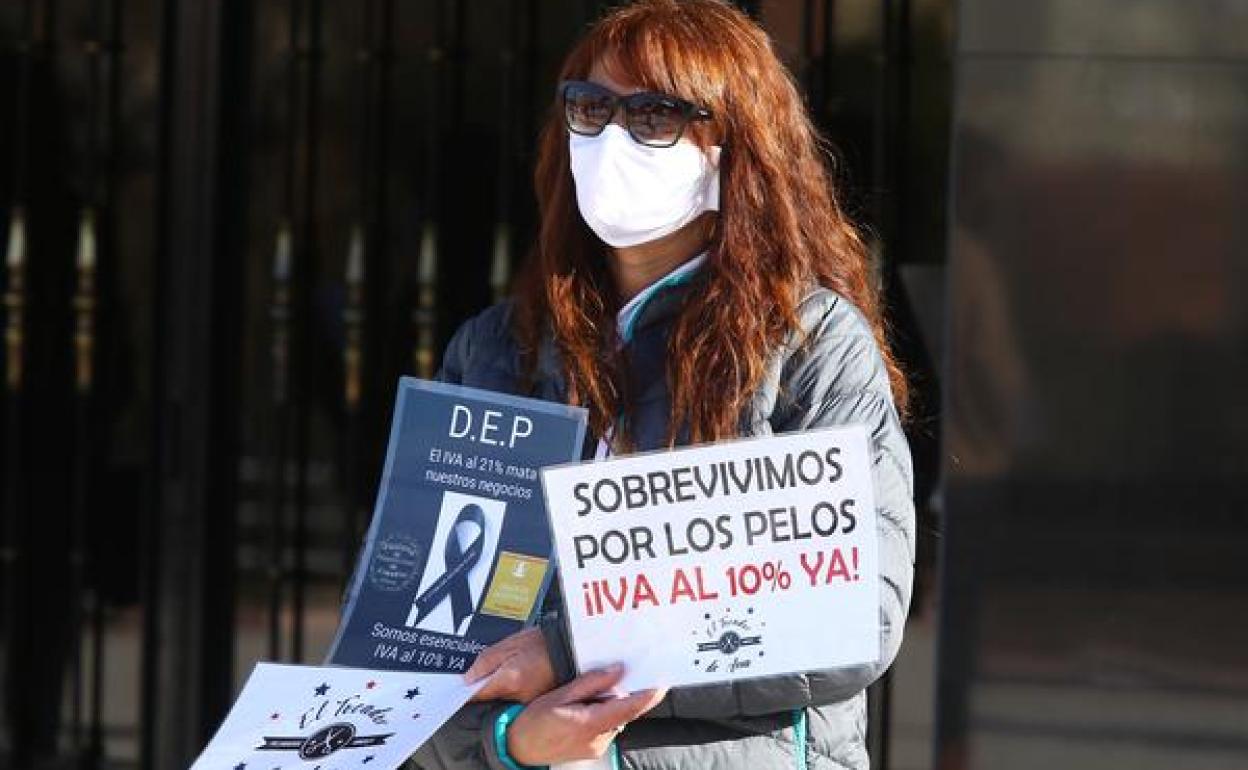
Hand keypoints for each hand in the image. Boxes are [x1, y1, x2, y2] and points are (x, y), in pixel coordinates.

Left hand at [466, 627, 555, 702]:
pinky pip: (513, 699)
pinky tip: (516, 676)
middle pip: (488, 698)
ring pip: (500, 700)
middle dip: (484, 686)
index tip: (458, 687)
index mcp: (509, 680)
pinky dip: (510, 690)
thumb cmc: (543, 642)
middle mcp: (517, 696)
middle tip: (486, 672)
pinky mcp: (532, 703)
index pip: (476, 694)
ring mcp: (526, 702)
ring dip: (497, 688)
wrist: (568, 646)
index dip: (465, 690)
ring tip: (508, 670)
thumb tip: (468, 677)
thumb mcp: (510, 644)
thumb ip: (486, 660)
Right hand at [506, 664, 667, 765]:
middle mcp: (598, 739)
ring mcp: (596, 747)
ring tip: (585, 696)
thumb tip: (617, 671)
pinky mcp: (592, 750)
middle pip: (623, 713)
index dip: (647, 696)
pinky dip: (603, 715)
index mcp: (590, 723)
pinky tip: (584, 708)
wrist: (518, 747)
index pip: (628, 708)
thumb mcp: (560, 695)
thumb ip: (591, 683)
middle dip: (623, 696)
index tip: (661, 684)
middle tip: (613, 678)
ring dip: (610, 706)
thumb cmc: (534, 720)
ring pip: (615, 720)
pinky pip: (606, 728)